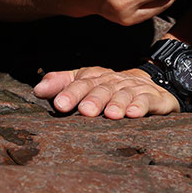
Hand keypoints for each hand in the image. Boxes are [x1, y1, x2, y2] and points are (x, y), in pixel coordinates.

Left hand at [34, 66, 180, 118]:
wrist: (153, 84)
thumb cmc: (112, 88)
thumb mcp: (86, 83)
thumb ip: (61, 84)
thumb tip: (37, 89)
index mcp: (97, 78)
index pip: (82, 83)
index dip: (71, 92)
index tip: (60, 105)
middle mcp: (114, 82)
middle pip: (102, 88)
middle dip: (94, 99)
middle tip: (85, 111)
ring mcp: (135, 89)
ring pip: (124, 95)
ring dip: (117, 103)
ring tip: (111, 114)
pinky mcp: (154, 98)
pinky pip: (147, 101)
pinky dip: (140, 106)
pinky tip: (133, 113)